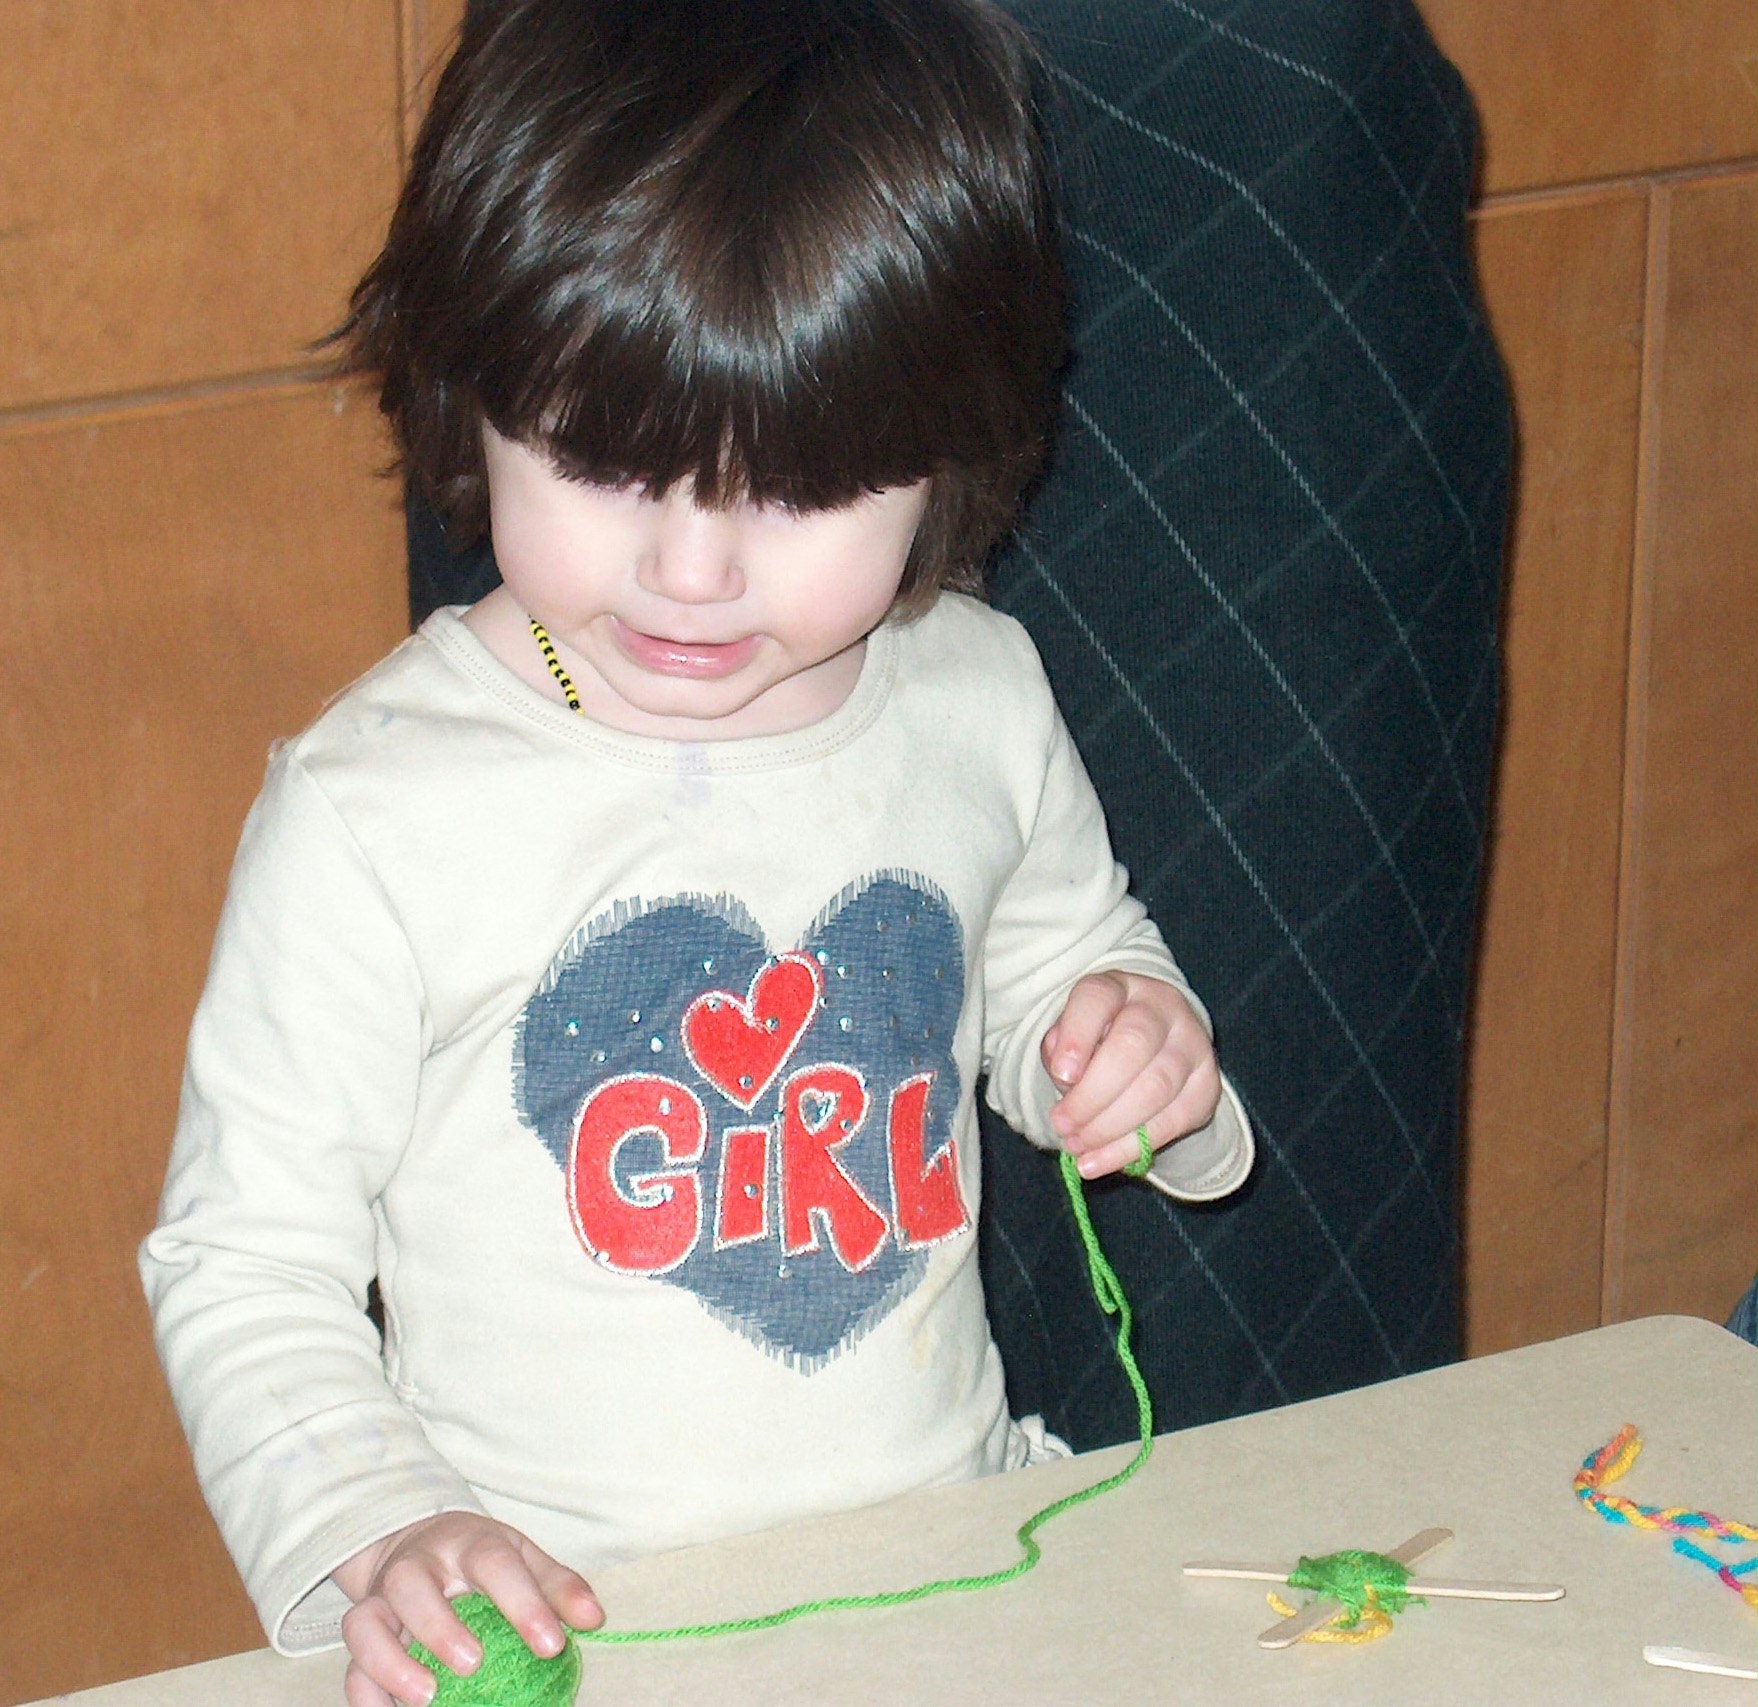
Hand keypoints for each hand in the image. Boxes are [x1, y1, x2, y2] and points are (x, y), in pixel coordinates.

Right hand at [334, 1512, 602, 1706]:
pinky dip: (366, 1695)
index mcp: (467, 1542)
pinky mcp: (360, 1631)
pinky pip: (350, 1666)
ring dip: (390, 1663)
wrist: (415, 1542)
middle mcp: (417, 1566)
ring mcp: (381, 1598)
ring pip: (365, 1624)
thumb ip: (558, 1585)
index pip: (495, 1562)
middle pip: (412, 1585)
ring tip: (427, 1698)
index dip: (525, 1602)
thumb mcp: (523, 1558)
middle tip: (474, 1664)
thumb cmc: (481, 1559)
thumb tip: (594, 1618)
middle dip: (439, 1626)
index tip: (552, 1645)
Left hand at [1041, 972, 1219, 1179]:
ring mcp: (1191, 1044)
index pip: (1097, 998)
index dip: (1077, 1036)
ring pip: (1156, 1087)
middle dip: (1092, 1095)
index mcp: (1119, 987)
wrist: (1154, 1046)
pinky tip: (1098, 1162)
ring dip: (1109, 1126)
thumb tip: (1067, 1079)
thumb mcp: (1071, 1035)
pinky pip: (1173, 1121)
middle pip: (1132, 1046)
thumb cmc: (1099, 1041)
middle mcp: (1162, 1007)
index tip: (1060, 1075)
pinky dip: (1130, 1148)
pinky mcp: (1207, 1085)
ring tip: (1076, 1145)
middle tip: (1062, 1124)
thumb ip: (1060, 1049)